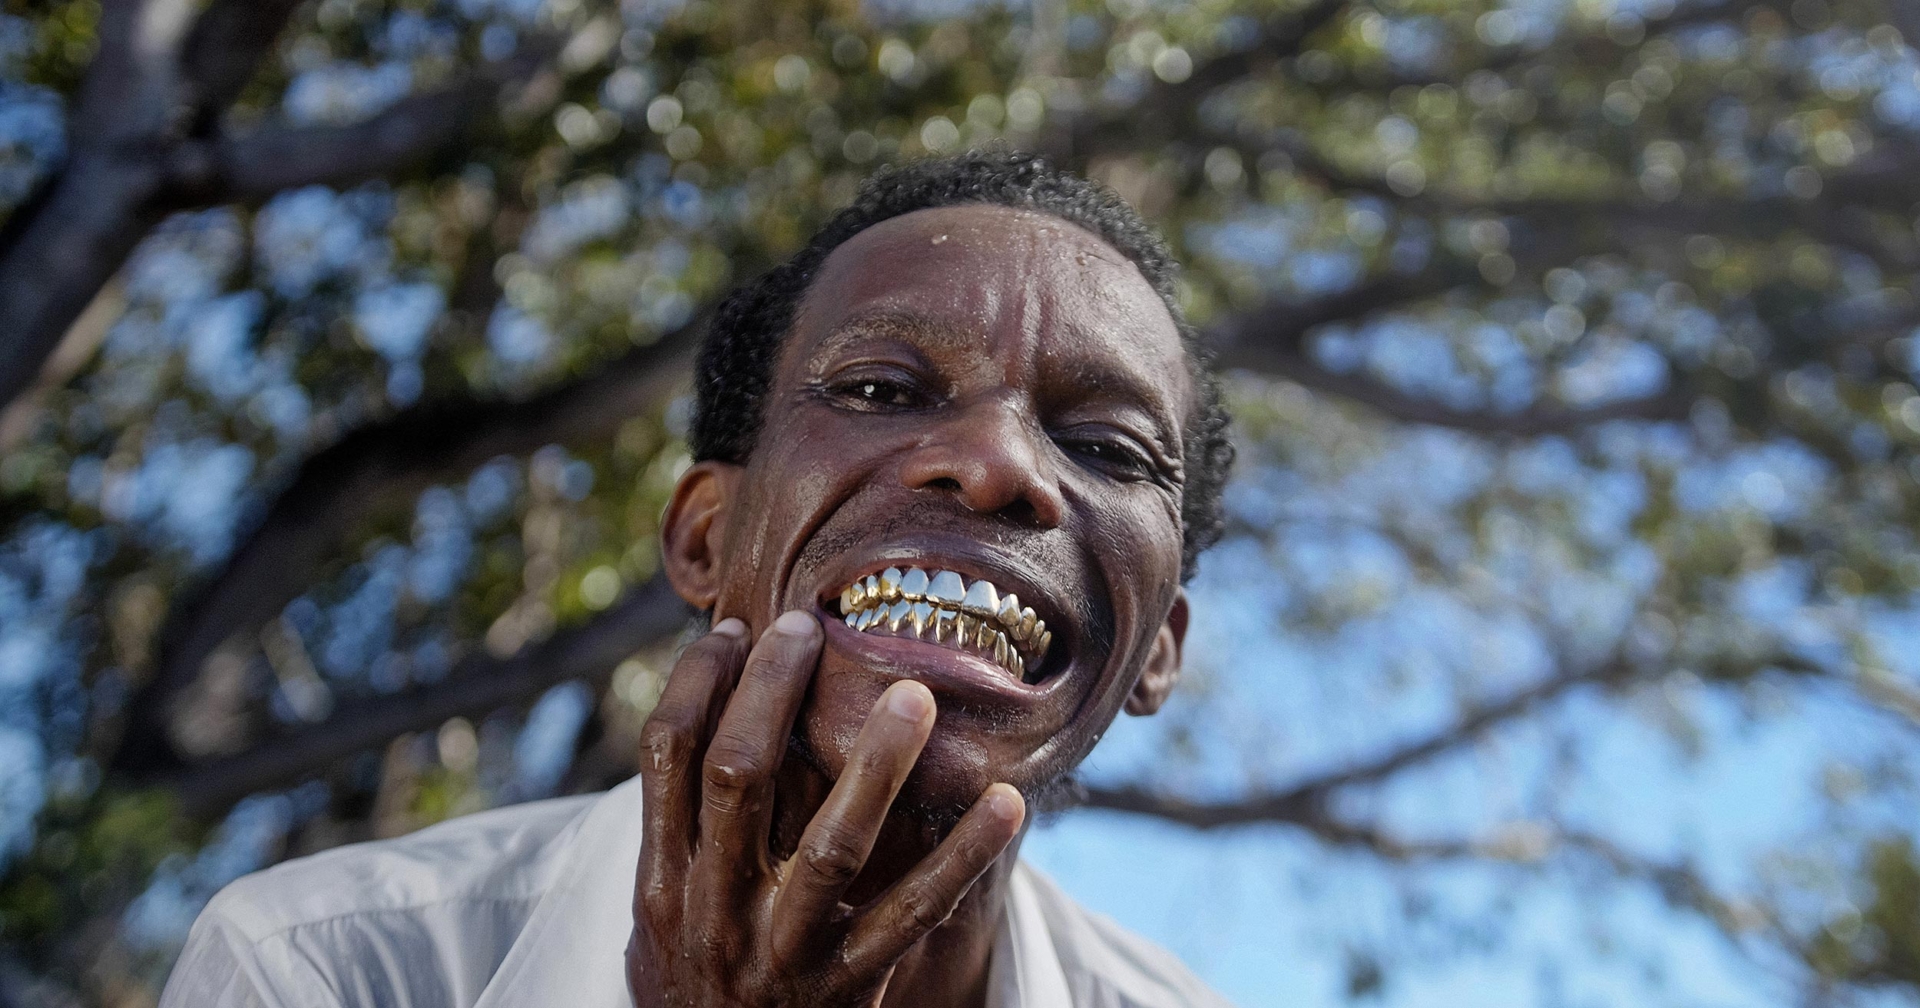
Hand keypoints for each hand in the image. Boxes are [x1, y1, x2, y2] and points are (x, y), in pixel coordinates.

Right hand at [627, 611, 1026, 1007]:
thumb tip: (725, 699)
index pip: (668, 756)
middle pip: (738, 777)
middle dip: (771, 692)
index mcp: (665, 878)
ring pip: (833, 845)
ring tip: (917, 695)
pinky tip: (1006, 802)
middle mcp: (717, 908)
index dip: (698, 682)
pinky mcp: (852, 982)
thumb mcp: (667, 905)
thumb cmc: (699, 973)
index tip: (738, 629)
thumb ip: (690, 824)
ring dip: (877, 764)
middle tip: (809, 626)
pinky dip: (965, 854)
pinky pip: (916, 912)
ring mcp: (786, 948)